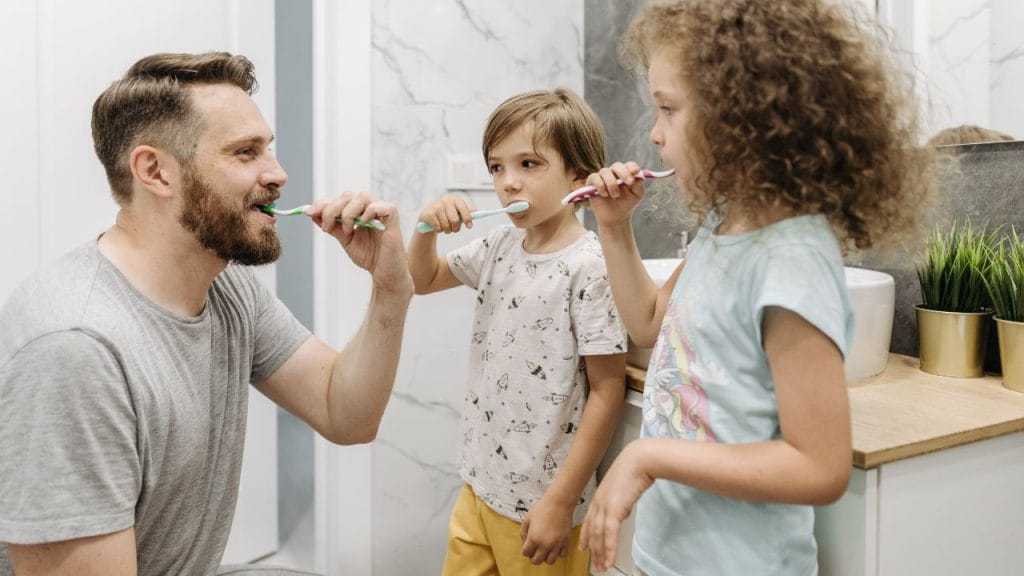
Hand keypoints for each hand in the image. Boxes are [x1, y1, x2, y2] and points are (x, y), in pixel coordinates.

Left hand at [307, 192, 412, 295]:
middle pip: (348, 195)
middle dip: (332, 209)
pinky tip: (362, 226)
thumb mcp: (345, 240)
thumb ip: (332, 226)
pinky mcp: (392, 217)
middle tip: (327, 227)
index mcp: (359, 211)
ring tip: (347, 231)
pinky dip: (367, 213)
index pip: (340, 199)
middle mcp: (370, 208)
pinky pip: (378, 206)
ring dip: (348, 213)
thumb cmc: (370, 256)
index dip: (323, 203)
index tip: (309, 212)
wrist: (385, 273)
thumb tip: (313, 214)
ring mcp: (382, 211)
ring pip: (361, 197)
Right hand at [417, 194, 473, 233]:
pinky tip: (437, 226)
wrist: (429, 214)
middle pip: (455, 220)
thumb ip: (466, 211)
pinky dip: (439, 230)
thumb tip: (475, 211)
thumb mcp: (456, 211)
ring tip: (445, 228)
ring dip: (447, 230)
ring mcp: (436, 206)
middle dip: (456, 228)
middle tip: (455, 230)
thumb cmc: (446, 213)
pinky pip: (438, 227)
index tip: (469, 227)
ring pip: (446, 226)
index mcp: (455, 199)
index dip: (467, 218)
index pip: (463, 208)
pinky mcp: (429, 213)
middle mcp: (446, 201)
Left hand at [520, 496, 573, 564]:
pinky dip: (558, 553)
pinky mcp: (566, 542)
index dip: (526, 550)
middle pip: (536, 561)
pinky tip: (555, 546)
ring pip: (550, 561)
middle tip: (535, 550)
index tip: (528, 545)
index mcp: (534, 539)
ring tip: (545, 549)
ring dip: (546, 557)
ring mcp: (557, 545)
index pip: (526, 553)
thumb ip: (523, 532)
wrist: (559, 503)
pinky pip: (562, 555)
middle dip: (534, 557)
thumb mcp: (527, 519)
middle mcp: (545, 545)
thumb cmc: (542, 509)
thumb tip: (525, 542)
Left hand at [579, 440, 653, 571]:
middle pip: (593, 532)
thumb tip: (621, 512)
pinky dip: (609, 550)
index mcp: (600, 497)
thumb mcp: (622, 487)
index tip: (583, 547)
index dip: (586, 535)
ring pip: (599, 536)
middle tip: (595, 565)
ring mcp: (605, 507)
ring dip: (601, 554)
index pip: (589, 521)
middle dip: (594, 550)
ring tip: (603, 567)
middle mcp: (599, 503)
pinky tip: (610, 560)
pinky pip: (610, 535)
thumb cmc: (634, 468)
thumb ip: (618, 501)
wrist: (639, 460)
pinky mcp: (615, 510)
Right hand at [586, 161, 645, 229]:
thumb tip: (640, 177)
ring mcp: (602, 177)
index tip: (636, 172)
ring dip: (612, 184)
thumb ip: (638, 185)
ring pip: (605, 172)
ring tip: (616, 196)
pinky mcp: (592, 183)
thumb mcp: (636, 195)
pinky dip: (600, 185)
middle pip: (617, 166)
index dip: (632, 167)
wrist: (615, 218)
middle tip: (630, 183)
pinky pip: (594, 177)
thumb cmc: (627, 205)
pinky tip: (605, 195)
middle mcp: (614, 173)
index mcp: (626, 173)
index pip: (629, 165)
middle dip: (623, 173)